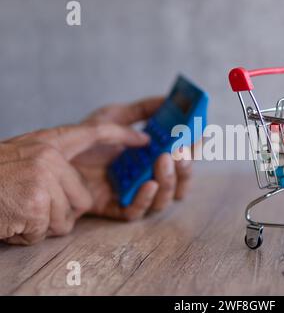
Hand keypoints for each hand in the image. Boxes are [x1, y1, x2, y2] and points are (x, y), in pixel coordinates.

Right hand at [0, 123, 145, 244]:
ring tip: (18, 210)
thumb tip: (80, 192)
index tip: (144, 139)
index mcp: (47, 143)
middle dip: (60, 211)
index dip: (121, 135)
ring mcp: (44, 176)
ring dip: (43, 224)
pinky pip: (47, 229)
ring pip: (67, 218)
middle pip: (82, 198)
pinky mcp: (37, 200)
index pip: (94, 133)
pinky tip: (11, 219)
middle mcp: (49, 156)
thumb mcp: (25, 160)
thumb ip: (54, 167)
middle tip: (29, 203)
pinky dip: (28, 233)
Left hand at [72, 97, 192, 220]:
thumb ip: (142, 110)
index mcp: (151, 157)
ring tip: (164, 160)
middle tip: (181, 151)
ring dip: (170, 181)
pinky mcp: (117, 208)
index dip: (194, 149)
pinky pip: (137, 211)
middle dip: (186, 168)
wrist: (54, 155)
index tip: (201, 135)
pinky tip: (148, 184)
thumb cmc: (86, 138)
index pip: (181, 156)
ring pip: (165, 198)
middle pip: (180, 181)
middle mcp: (147, 177)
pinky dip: (145, 199)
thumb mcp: (114, 116)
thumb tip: (168, 100)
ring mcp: (134, 194)